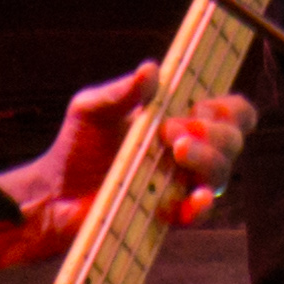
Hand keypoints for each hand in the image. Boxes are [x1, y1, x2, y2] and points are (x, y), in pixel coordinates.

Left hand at [0, 64, 260, 268]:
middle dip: (214, 132)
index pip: (229, 112)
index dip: (228, 108)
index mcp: (178, 120)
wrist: (51, 194)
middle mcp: (187, 152)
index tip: (201, 105)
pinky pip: (199, 212)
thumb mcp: (92, 109)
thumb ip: (123, 91)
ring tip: (176, 152)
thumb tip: (152, 69)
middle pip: (232, 140)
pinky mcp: (167, 215)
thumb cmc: (74, 147)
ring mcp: (179, 184)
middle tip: (172, 131)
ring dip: (208, 159)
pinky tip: (193, 197)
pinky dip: (202, 205)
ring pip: (220, 174)